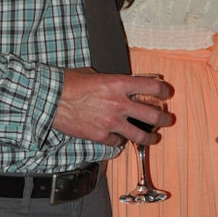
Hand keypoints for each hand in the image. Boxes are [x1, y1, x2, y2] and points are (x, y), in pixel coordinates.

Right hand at [52, 69, 172, 146]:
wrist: (50, 99)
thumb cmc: (69, 83)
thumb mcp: (94, 74)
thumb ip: (112, 81)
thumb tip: (122, 85)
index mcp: (118, 84)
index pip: (152, 86)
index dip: (163, 90)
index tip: (166, 93)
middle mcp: (119, 104)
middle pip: (153, 115)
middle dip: (164, 119)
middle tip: (166, 119)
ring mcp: (111, 122)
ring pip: (140, 135)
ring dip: (150, 137)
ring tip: (153, 138)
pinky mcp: (101, 136)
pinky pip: (118, 142)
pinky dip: (119, 140)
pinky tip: (119, 137)